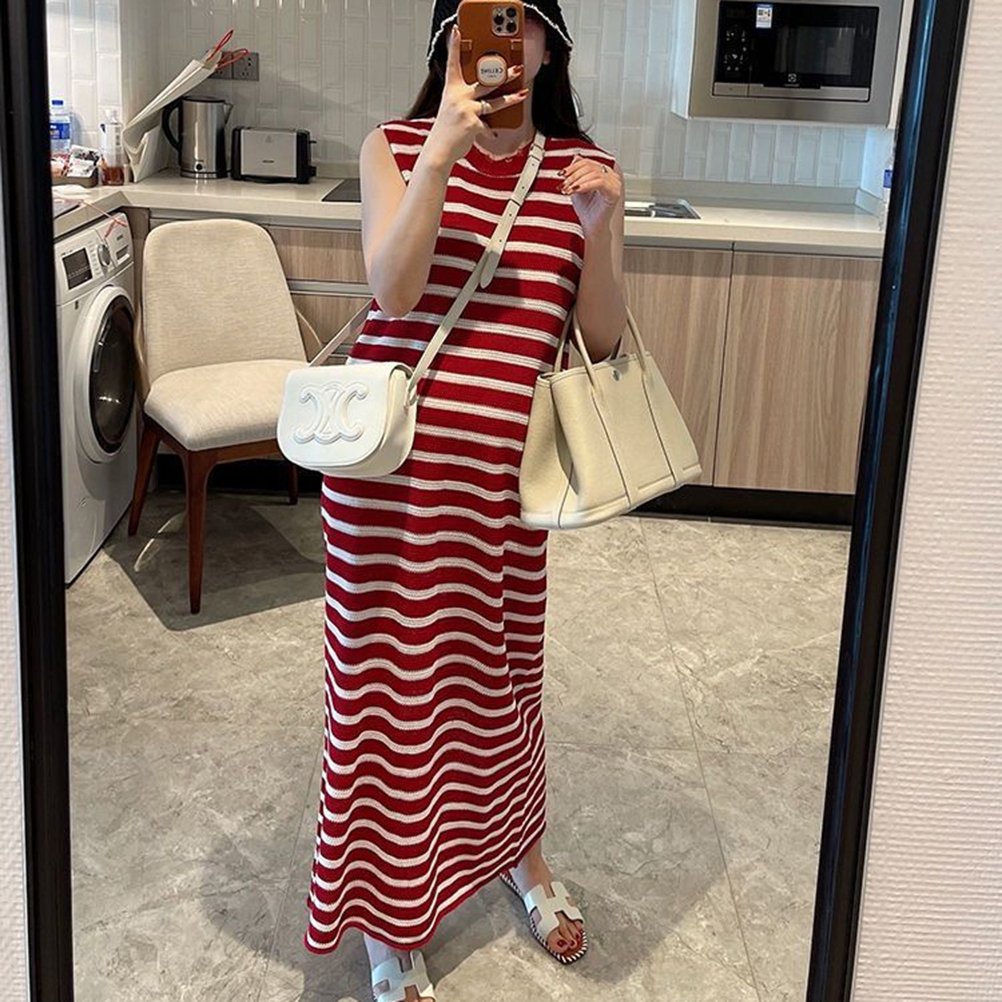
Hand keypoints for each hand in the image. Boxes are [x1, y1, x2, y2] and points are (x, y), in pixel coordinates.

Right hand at [424, 24, 529, 167]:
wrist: (439, 151)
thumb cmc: (446, 130)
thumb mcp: (452, 109)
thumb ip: (466, 100)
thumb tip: (486, 100)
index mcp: (451, 90)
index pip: (452, 64)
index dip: (454, 46)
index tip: (457, 31)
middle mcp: (458, 96)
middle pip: (485, 81)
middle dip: (504, 74)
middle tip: (517, 68)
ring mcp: (466, 109)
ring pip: (494, 102)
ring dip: (511, 99)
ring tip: (523, 94)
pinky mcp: (473, 124)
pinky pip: (488, 125)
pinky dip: (489, 130)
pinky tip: (491, 133)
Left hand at [560, 155, 622, 237]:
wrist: (591, 226)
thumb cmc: (586, 209)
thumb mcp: (577, 186)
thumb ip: (577, 173)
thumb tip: (575, 158)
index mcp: (603, 171)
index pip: (587, 162)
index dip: (572, 167)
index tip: (561, 174)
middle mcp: (610, 175)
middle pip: (589, 166)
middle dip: (573, 175)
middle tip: (563, 184)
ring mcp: (614, 183)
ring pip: (593, 173)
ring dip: (577, 181)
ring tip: (568, 190)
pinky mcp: (614, 192)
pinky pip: (599, 182)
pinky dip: (585, 185)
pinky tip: (576, 190)